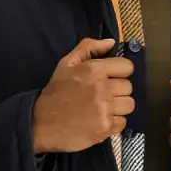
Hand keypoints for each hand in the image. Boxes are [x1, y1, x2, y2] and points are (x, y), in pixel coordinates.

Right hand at [32, 38, 134, 152]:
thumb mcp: (66, 64)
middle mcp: (103, 89)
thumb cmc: (56, 92)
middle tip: (104, 95)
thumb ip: (88, 48)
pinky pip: (123, 122)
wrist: (42, 123)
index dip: (120, 71)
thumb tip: (111, 42)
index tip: (111, 77)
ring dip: (119, 106)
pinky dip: (114, 122)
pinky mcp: (105, 127)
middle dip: (118, 90)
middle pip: (128, 87)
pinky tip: (101, 120)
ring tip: (104, 108)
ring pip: (129, 105)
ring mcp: (105, 110)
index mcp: (94, 70)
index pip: (127, 66)